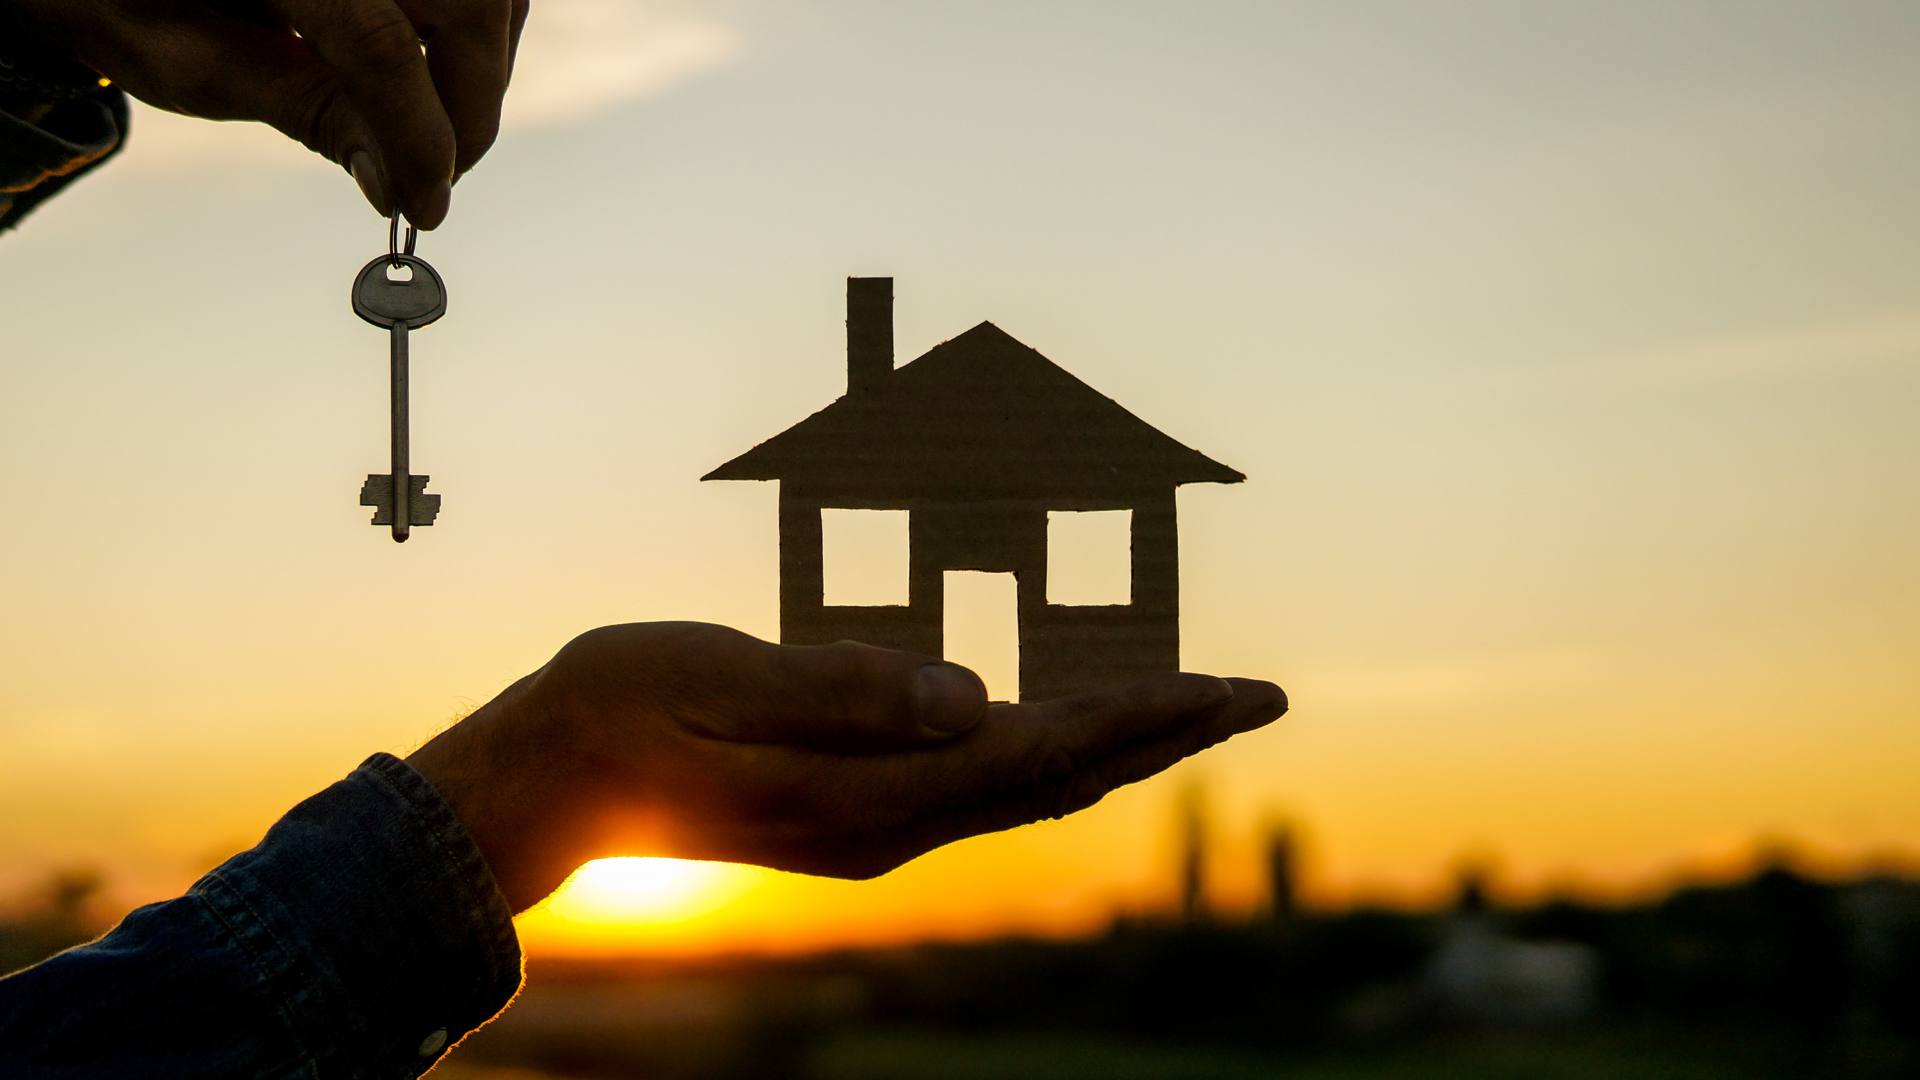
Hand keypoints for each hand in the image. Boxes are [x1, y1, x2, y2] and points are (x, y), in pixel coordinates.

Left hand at [3, 0, 528, 227]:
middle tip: (436, 174)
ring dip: (480, 71)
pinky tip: (436, 72)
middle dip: (469, 106)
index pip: (380, 45)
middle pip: (467, 10)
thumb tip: (393, 180)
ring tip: (431, 126)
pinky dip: (478, 33)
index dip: (419, 139)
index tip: (425, 205)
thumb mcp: (184, 57)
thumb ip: (298, 108)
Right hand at [407, 622, 1288, 912]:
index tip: (1227, 687)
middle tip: (1259, 695)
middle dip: (1164, 733)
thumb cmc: (625, 709)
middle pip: (1060, 774)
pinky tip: (1077, 730)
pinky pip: (984, 780)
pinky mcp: (858, 808)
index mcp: (866, 791)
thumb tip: (972, 694)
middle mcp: (889, 820)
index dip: (1139, 716)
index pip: (1037, 749)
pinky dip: (1055, 749)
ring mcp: (875, 822)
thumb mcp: (722, 682)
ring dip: (1121, 743)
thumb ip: (844, 691)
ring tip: (1195, 707)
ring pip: (1031, 782)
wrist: (551, 780)